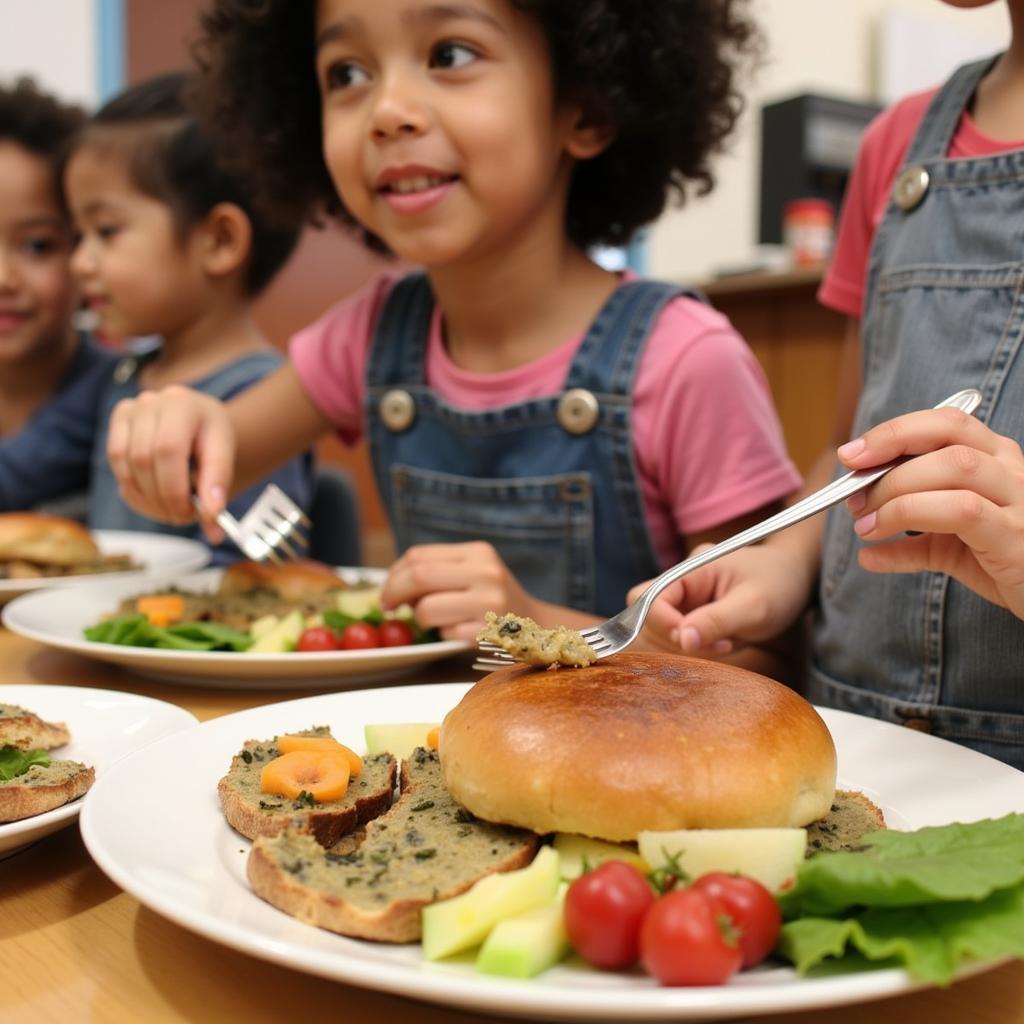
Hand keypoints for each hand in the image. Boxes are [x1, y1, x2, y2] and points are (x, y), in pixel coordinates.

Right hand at [106, 385, 235, 537]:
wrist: (198, 417)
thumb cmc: (211, 435)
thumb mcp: (224, 453)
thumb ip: (218, 483)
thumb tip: (212, 517)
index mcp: (182, 404)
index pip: (168, 450)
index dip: (174, 489)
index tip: (189, 514)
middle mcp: (150, 402)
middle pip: (144, 460)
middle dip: (162, 498)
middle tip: (181, 517)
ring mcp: (129, 410)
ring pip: (127, 467)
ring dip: (147, 498)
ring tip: (171, 509)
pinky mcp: (117, 422)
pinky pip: (116, 465)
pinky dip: (134, 489)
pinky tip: (154, 496)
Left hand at [380, 541, 540, 642]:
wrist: (539, 627)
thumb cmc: (495, 601)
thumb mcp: (474, 573)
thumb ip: (439, 570)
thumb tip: (392, 584)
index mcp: (478, 552)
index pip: (418, 556)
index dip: (393, 575)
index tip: (386, 593)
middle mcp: (486, 571)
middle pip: (418, 576)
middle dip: (394, 594)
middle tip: (389, 608)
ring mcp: (490, 601)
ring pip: (426, 609)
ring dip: (421, 620)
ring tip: (436, 621)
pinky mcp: (491, 631)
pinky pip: (446, 634)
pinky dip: (444, 636)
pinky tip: (459, 632)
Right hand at [628, 542, 813, 656]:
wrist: (798, 576)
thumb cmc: (780, 584)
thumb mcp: (754, 607)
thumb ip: (716, 621)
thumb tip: (682, 640)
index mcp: (692, 569)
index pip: (649, 597)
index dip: (662, 624)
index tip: (692, 641)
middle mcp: (683, 579)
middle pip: (651, 614)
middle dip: (677, 637)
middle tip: (717, 644)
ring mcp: (689, 595)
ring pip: (667, 628)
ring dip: (692, 643)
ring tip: (729, 641)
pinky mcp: (696, 610)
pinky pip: (684, 632)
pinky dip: (701, 644)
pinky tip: (727, 640)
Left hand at [838, 404, 1023, 619]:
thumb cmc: (1007, 563)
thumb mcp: (951, 549)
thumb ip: (911, 545)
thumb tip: (866, 554)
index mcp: (996, 458)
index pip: (945, 422)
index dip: (894, 432)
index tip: (851, 454)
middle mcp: (1012, 469)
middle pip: (946, 435)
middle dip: (888, 456)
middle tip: (852, 493)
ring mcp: (1020, 498)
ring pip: (954, 467)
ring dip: (896, 490)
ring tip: (864, 521)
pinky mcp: (1017, 533)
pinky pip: (962, 510)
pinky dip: (910, 516)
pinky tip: (879, 538)